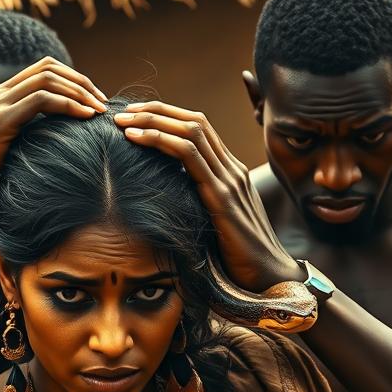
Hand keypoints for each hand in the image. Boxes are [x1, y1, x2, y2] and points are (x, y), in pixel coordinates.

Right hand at [0, 58, 107, 212]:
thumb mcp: (17, 149)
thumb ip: (32, 134)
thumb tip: (64, 135)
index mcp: (2, 96)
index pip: (44, 70)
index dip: (74, 79)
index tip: (95, 101)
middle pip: (48, 68)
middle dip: (81, 82)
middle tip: (103, 103)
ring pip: (47, 80)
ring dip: (79, 92)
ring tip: (99, 110)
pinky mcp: (1, 122)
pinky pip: (41, 100)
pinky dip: (68, 104)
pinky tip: (86, 117)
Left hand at [115, 102, 301, 292]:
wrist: (270, 280)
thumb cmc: (239, 263)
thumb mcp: (213, 228)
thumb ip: (197, 210)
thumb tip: (165, 208)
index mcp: (230, 174)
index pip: (198, 130)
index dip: (165, 118)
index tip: (134, 121)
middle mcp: (232, 170)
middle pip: (193, 121)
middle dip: (154, 111)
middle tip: (121, 114)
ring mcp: (230, 180)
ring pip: (191, 130)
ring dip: (153, 120)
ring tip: (123, 122)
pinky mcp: (222, 196)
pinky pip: (190, 155)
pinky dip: (160, 140)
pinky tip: (136, 140)